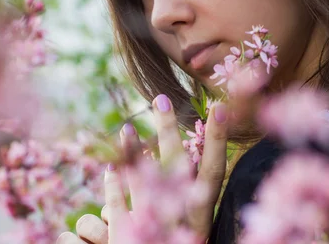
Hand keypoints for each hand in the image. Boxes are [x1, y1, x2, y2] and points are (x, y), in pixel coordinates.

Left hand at [56, 95, 228, 242]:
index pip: (214, 172)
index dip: (217, 139)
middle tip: (160, 99)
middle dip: (170, 132)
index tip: (219, 107)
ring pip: (142, 180)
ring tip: (125, 126)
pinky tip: (109, 165)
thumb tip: (193, 174)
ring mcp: (153, 225)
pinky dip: (113, 185)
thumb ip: (194, 206)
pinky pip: (118, 206)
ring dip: (134, 151)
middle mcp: (181, 217)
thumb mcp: (195, 230)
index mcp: (203, 216)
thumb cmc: (184, 243)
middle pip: (176, 167)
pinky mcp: (128, 236)